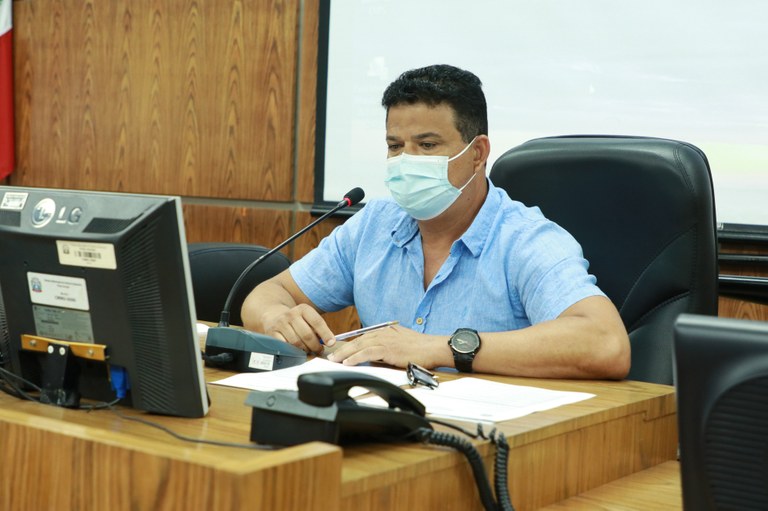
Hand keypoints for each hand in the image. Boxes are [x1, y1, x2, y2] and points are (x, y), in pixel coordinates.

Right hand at [262, 303, 334, 353]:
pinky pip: (285, 346)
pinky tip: (297, 352)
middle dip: (315, 346)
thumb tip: (329, 342)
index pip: (317, 322)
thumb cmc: (297, 321)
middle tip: (319, 350)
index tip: (331, 343)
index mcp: (303, 309)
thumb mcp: (307, 318)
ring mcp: (281, 324)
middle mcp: (291, 314)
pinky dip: (293, 352)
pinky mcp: (272, 333)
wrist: (274, 316)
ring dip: (305, 350)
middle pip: (307, 335)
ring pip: (296, 343)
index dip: (326, 334)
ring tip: (309, 351)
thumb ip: (318, 328)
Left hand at [327, 325, 444, 368]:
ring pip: (359, 345)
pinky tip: (347, 362)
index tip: (338, 350)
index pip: (362, 337)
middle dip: (342, 348)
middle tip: (330, 355)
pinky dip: (356, 357)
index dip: (349, 344)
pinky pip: (368, 353)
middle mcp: (383, 333)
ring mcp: (385, 340)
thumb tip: (376, 357)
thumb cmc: (420, 348)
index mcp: (385, 331)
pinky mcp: (389, 349)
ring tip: (333, 360)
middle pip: (357, 340)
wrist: (433, 348)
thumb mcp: (400, 344)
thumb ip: (387, 348)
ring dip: (344, 353)